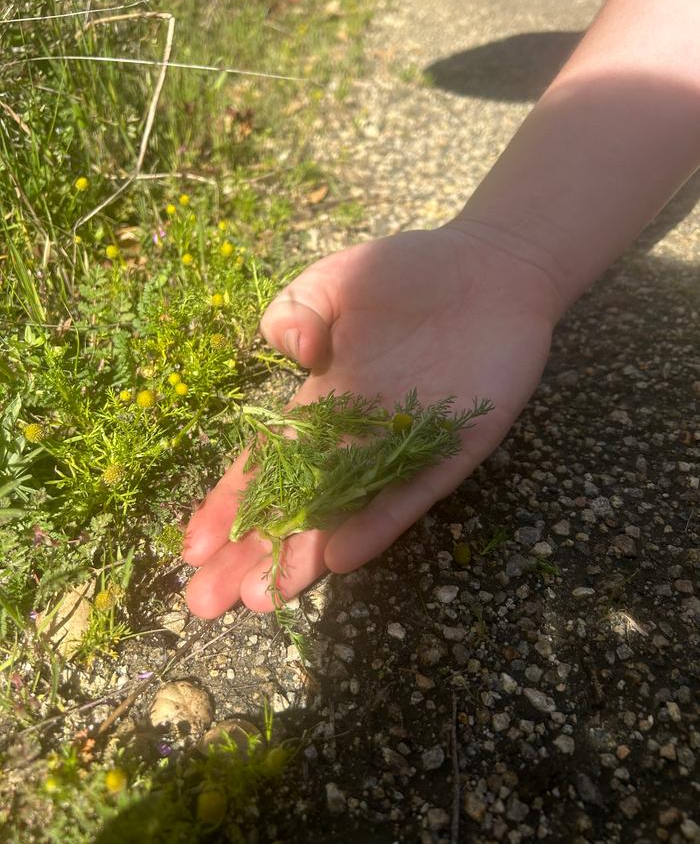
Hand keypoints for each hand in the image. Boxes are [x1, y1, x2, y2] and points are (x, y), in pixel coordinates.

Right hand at [182, 225, 558, 615]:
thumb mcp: (331, 279)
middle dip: (253, 552)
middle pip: (296, 502)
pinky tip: (342, 556)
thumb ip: (293, 310)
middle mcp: (356, 436)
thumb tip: (291, 356)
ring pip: (346, 512)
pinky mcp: (453, 449)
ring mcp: (403, 447)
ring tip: (266, 598)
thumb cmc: (407, 273)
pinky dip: (379, 523)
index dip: (231, 504)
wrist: (491, 268)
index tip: (193, 548)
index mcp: (323, 402)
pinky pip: (411, 493)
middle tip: (207, 602)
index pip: (267, 462)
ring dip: (305, 553)